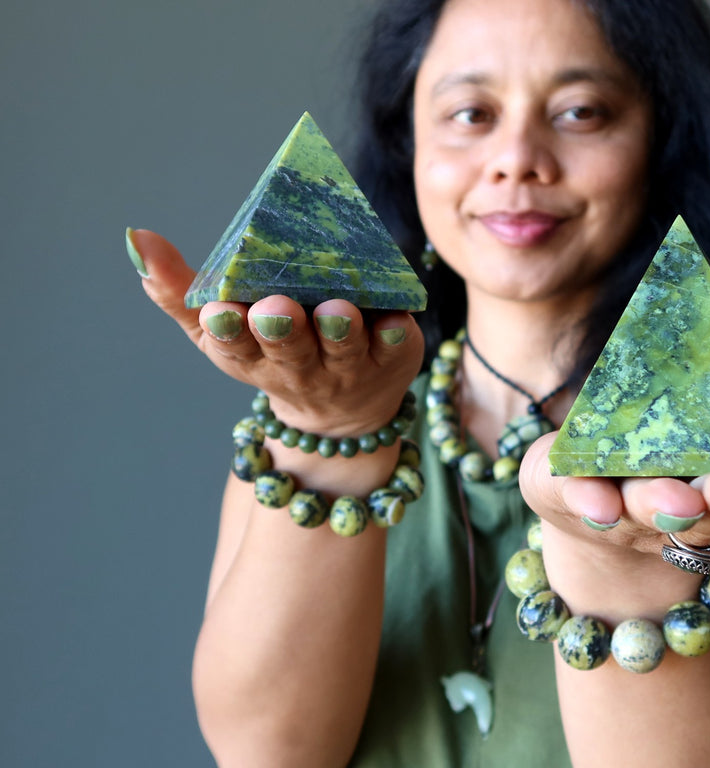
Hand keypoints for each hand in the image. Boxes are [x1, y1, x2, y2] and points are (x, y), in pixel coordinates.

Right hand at [128, 229, 424, 433]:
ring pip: (344, 350)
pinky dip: (394, 335)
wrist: (344, 408)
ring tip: (337, 312)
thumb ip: (178, 291)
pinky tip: (393, 320)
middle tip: (277, 309)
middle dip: (283, 331)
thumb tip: (135, 238)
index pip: (235, 348)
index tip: (223, 311)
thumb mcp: (218, 331)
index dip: (229, 331)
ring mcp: (349, 366)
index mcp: (253, 357)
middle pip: (291, 352)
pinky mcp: (392, 357)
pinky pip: (395, 347)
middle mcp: (301, 367)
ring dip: (340, 332)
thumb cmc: (272, 353)